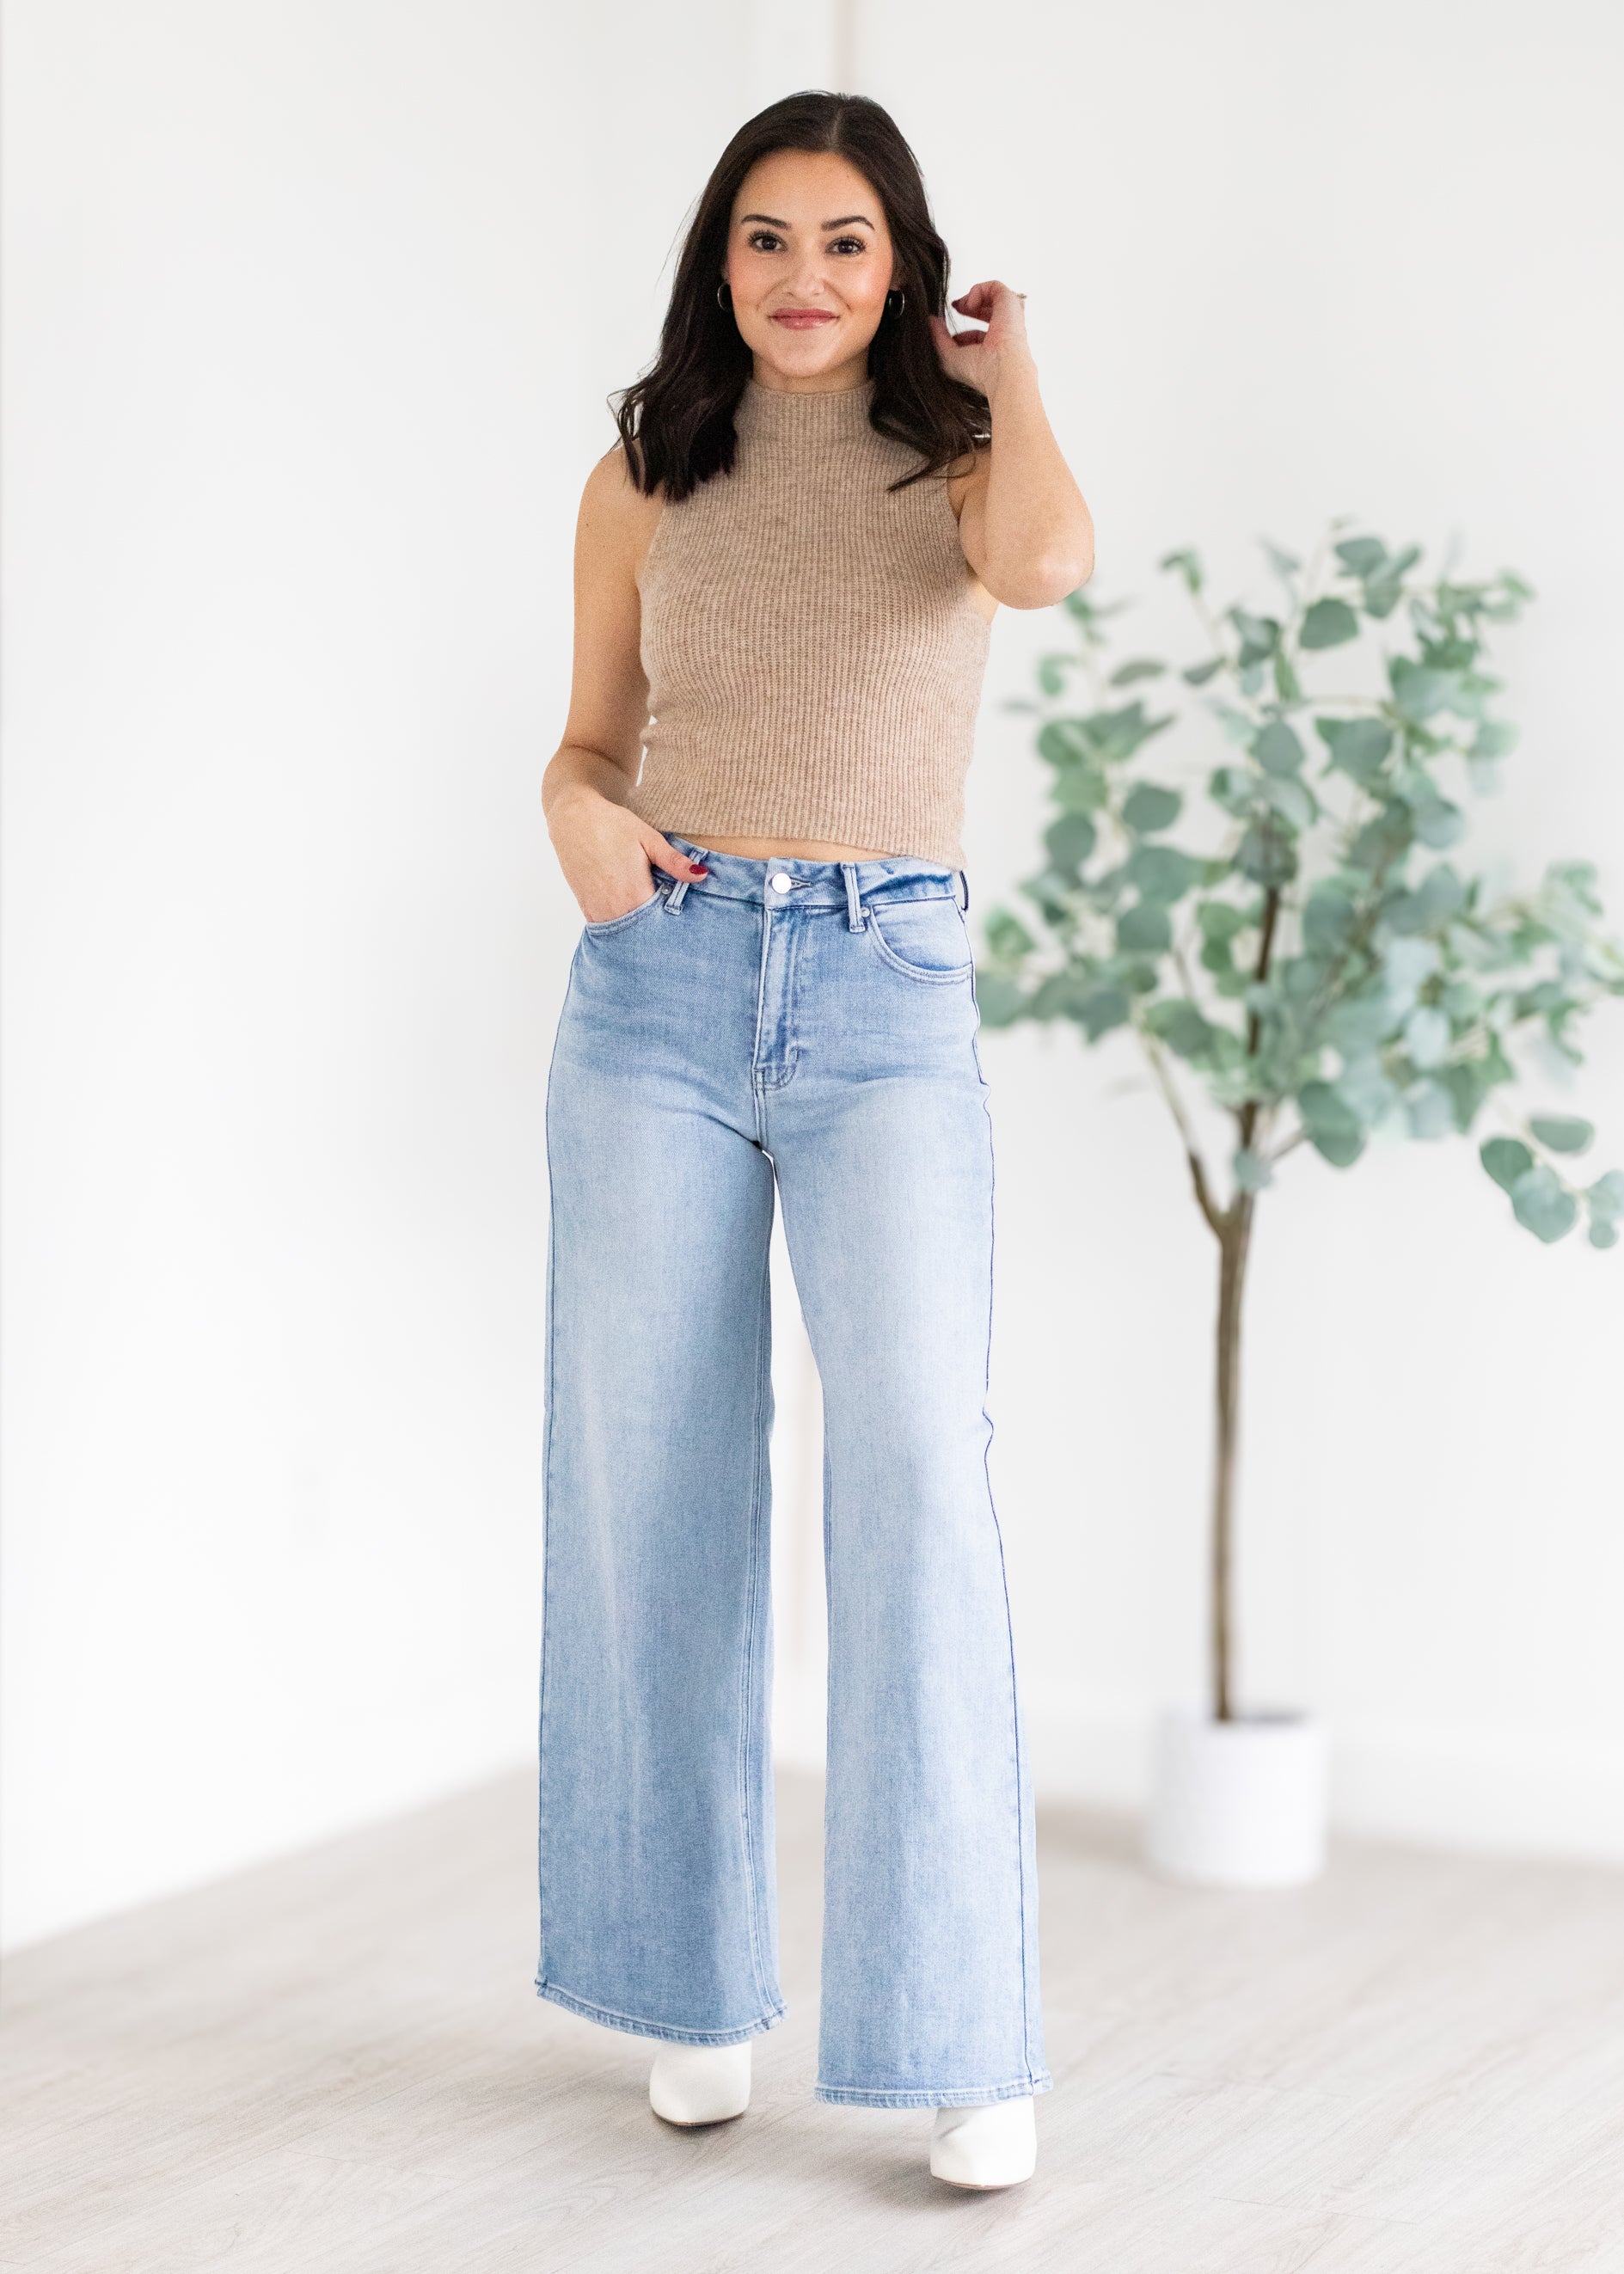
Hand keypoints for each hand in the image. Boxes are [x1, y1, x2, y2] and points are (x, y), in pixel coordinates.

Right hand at [547, 786, 705, 923]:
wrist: (573, 818)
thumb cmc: (613, 825)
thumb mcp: (648, 839)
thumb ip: (674, 862)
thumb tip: (702, 875)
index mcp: (635, 892)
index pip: (661, 924)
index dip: (674, 927)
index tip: (685, 926)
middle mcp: (615, 906)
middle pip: (642, 933)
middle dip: (657, 934)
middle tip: (672, 932)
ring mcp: (598, 909)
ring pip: (623, 934)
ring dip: (638, 933)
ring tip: (653, 927)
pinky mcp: (586, 907)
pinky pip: (606, 927)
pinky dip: (620, 927)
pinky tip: (631, 919)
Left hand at [929, 280, 1031, 399]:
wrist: (998, 368)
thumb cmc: (980, 371)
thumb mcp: (949, 355)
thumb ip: (939, 336)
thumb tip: (931, 321)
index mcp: (993, 347)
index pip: (979, 332)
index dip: (963, 327)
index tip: (946, 326)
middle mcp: (1004, 331)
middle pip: (988, 310)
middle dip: (968, 305)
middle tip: (954, 307)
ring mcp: (1008, 316)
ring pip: (992, 296)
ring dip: (972, 298)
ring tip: (962, 307)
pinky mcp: (1009, 302)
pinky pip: (993, 286)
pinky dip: (977, 291)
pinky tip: (970, 305)